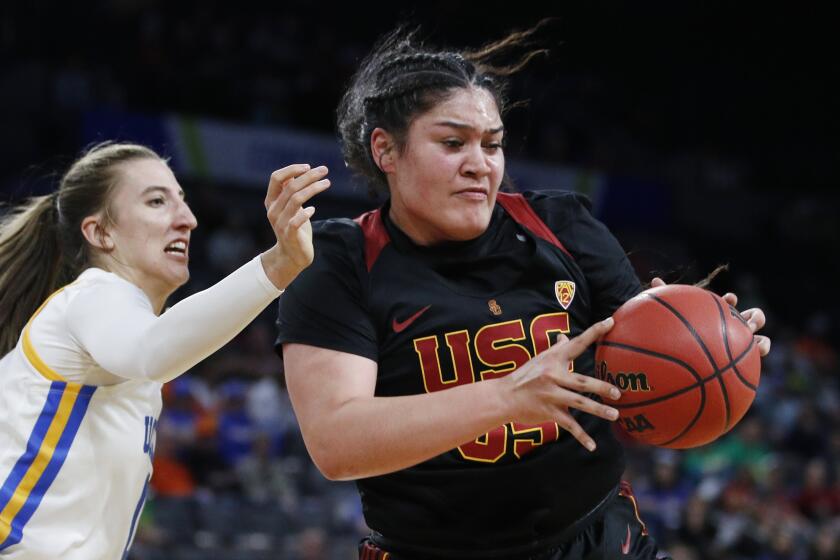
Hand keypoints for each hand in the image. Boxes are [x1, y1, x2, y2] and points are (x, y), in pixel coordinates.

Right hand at [261, 164, 329, 287]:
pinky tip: (313, 209)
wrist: (291, 256)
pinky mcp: (289, 234)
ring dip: (313, 188)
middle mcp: (273, 210)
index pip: (276, 178)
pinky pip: (297, 220)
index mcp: (271, 201)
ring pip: (296, 199)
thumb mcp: (290, 207)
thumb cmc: (293, 228)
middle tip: (325, 170)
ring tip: (327, 183)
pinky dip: (306, 213)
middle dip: (309, 176)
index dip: (291, 169)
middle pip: (290, 186)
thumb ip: (290, 192)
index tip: (308, 166)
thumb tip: (296, 171)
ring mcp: (280, 223)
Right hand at [501, 318, 621, 451]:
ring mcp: (551, 394)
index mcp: (553, 359)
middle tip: (618, 392)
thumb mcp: (539, 360)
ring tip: (615, 414)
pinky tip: (592, 446)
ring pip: (579, 403)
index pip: (578, 343)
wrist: (503, 397)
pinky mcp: (549, 412)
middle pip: (582, 381)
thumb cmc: (524, 376)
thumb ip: (555, 350)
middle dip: (601, 387)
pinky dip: (581, 436)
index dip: (595, 332)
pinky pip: (569, 425)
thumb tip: (564, 337)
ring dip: (598, 409)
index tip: (610, 321)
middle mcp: (553, 375)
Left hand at [651, 277, 770, 355]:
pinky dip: (758, 356)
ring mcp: (741, 346)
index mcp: (720, 316)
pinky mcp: (744, 362)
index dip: (730, 300)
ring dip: (762, 340)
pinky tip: (750, 365)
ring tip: (756, 344)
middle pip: (753, 318)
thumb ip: (665, 301)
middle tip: (748, 322)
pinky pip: (756, 361)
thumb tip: (654, 281)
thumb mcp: (674, 319)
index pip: (729, 303)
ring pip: (761, 340)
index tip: (728, 299)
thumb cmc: (680, 337)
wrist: (687, 365)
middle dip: (755, 317)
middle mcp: (734, 329)